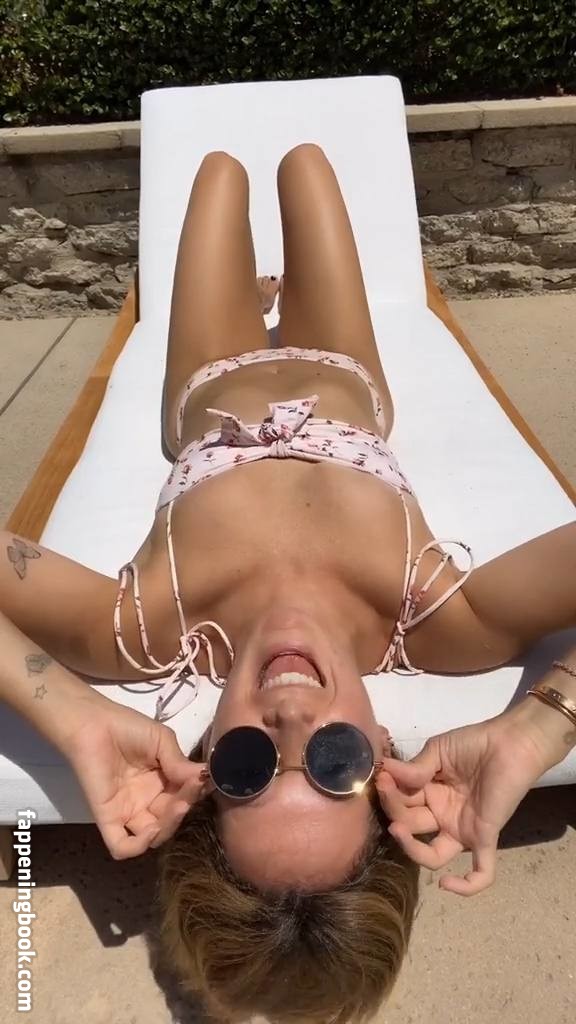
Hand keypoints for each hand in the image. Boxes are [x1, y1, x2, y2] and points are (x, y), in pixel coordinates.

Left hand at [64, 697, 209, 858]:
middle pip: (171, 819)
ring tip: (177, 806)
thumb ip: (180, 762)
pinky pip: (122, 846)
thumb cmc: (127, 727)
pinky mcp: (108, 818)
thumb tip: (205, 778)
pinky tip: (151, 829)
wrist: (92, 723)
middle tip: (188, 792)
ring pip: (154, 836)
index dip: (194, 793)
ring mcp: (128, 811)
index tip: (202, 779)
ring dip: (169, 827)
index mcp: (161, 782)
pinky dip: (139, 846)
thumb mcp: (162, 740)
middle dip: (184, 808)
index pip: (183, 798)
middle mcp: (147, 800)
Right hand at [376, 701, 561, 896]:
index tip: (381, 775)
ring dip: (411, 847)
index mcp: (429, 794)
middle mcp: (442, 815)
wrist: (510, 742)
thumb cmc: (474, 743)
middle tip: (387, 787)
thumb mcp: (438, 751)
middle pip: (410, 826)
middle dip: (395, 809)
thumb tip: (384, 770)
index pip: (401, 804)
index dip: (389, 794)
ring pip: (433, 856)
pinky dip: (466, 886)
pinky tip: (446, 884)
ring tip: (398, 828)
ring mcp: (462, 829)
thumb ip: (415, 767)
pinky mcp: (484, 836)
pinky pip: (480, 871)